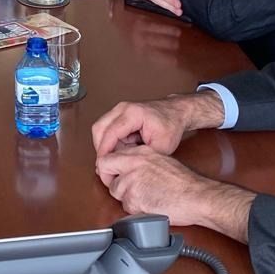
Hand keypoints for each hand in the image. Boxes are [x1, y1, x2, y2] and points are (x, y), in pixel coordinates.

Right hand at [91, 93, 223, 157]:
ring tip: (116, 157)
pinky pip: (107, 128)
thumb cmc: (171, 125)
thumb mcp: (161, 147)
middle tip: (106, 163)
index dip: (104, 151)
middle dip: (100, 148)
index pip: (110, 133)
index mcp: (132, 113)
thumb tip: (123, 164)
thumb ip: (141, 156)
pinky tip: (121, 150)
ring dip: (105, 144)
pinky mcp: (119, 114)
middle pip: (99, 128)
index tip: (103, 165)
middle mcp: (122, 108)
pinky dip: (110, 141)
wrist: (176, 112)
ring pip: (100, 128)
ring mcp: (119, 110)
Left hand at [95, 145, 254, 240]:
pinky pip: (126, 206)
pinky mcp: (135, 197)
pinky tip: (151, 205)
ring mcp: (132, 180)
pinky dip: (136, 209)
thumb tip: (123, 169)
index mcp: (140, 152)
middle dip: (113, 183)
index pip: (107, 157)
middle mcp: (133, 162)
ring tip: (147, 198)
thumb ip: (140, 162)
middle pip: (105, 172)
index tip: (112, 176)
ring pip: (115, 191)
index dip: (108, 169)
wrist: (198, 196)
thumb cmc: (184, 183)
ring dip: (127, 198)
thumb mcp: (159, 161)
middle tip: (127, 190)